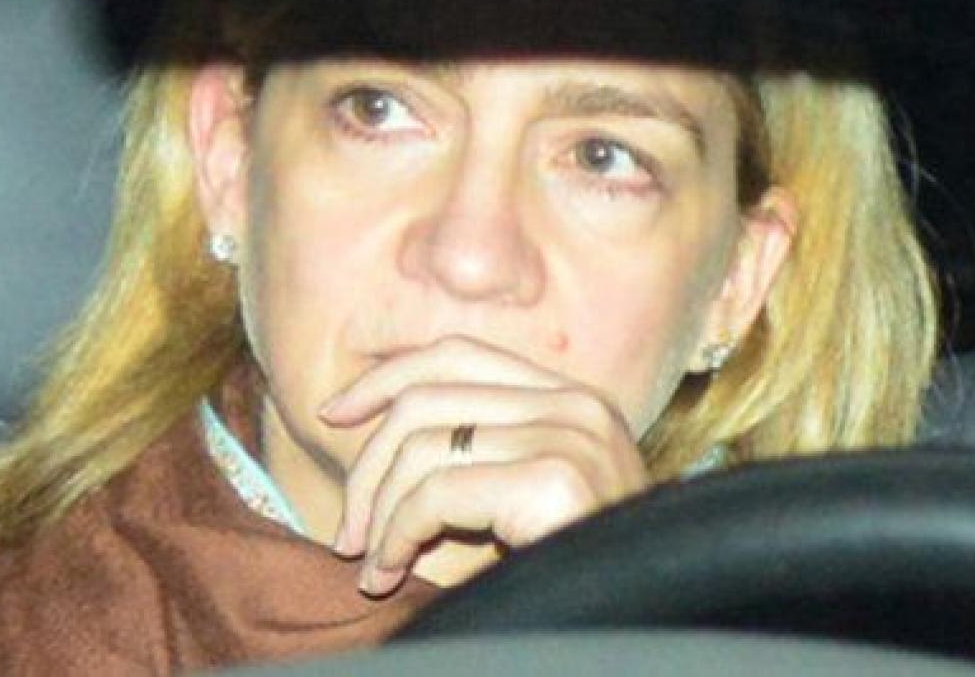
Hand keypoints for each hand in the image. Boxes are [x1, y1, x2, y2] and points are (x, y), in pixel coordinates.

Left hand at [318, 335, 648, 596]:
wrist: (640, 619)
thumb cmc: (576, 569)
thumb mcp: (532, 495)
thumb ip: (483, 453)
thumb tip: (384, 443)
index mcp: (573, 398)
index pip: (457, 354)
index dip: (385, 377)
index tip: (335, 413)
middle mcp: (575, 405)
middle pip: (427, 397)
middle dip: (367, 465)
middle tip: (346, 531)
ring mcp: (569, 438)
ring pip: (421, 448)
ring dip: (378, 515)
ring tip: (370, 565)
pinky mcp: (554, 481)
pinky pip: (435, 494)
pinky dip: (395, 535)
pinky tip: (389, 572)